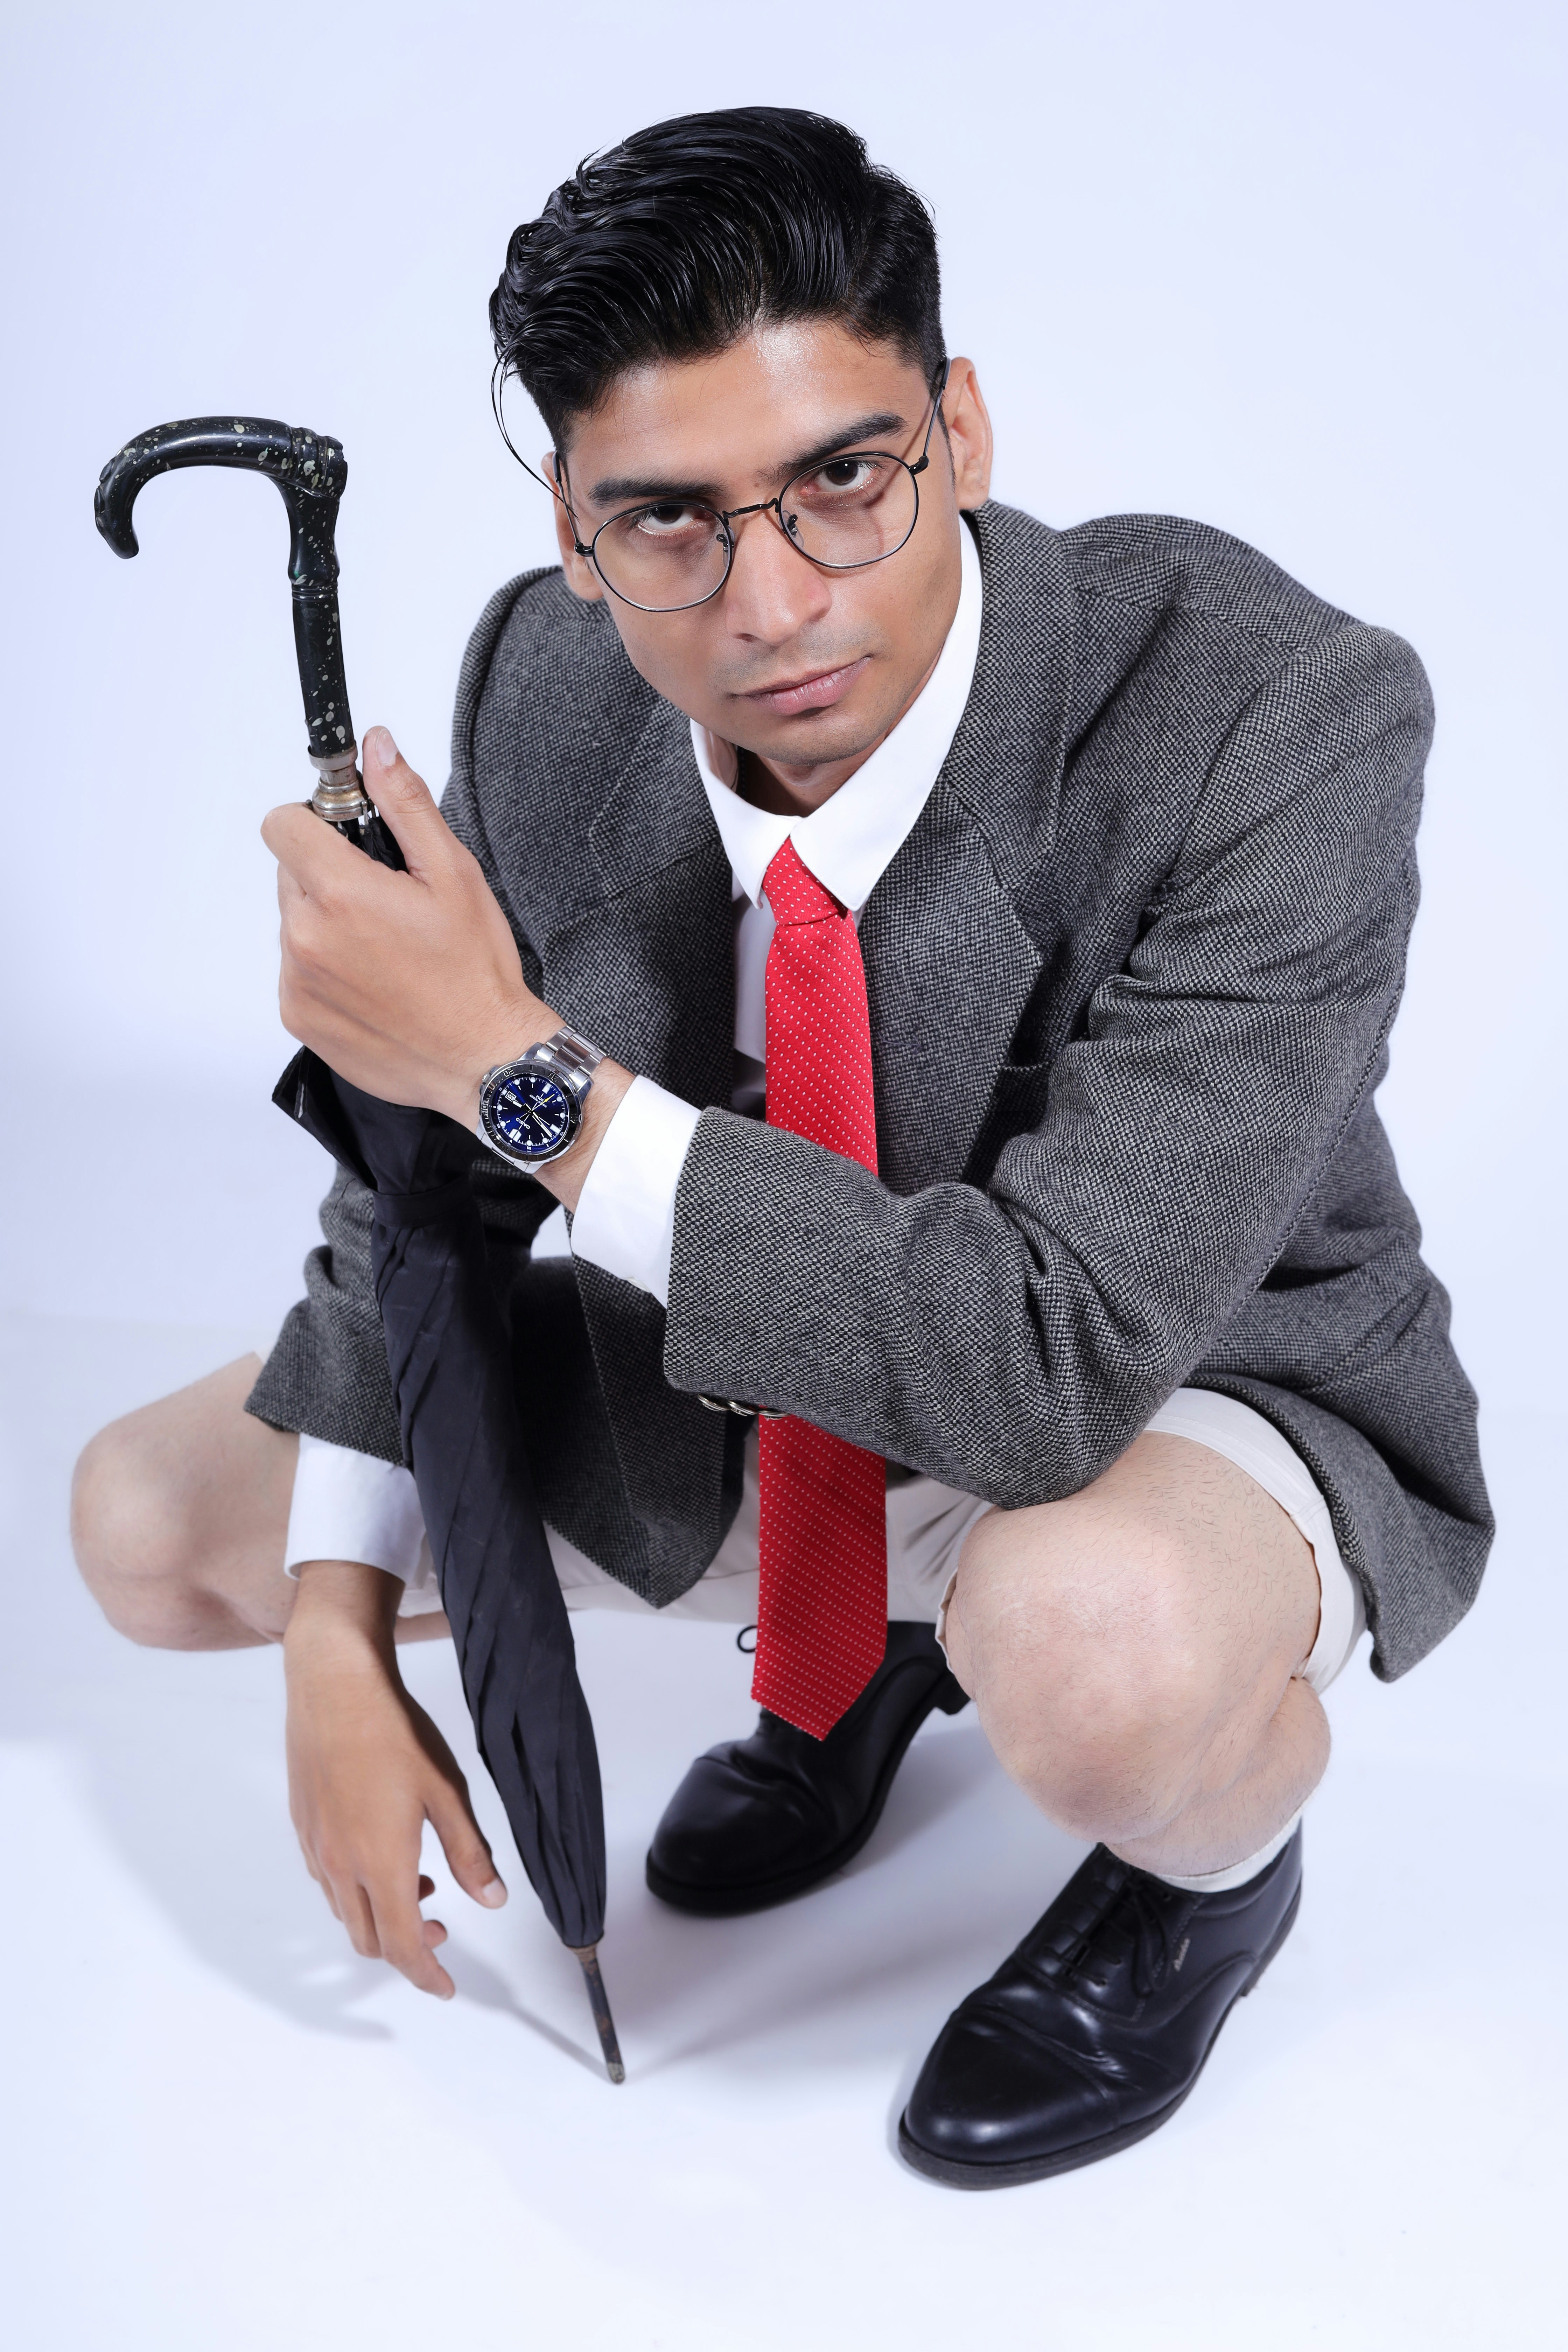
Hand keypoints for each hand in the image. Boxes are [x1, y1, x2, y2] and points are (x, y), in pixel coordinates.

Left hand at [262, 726, 547, 1127]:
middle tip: (388, 905)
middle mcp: (307, 937)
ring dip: (330, 924)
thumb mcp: (453, 874)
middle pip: (291, 874)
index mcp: (341, 892)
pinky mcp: (298, 1017)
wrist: (481, 1060)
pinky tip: (376, 984)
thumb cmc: (475, 972)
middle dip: (331, 877)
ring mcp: (297, 981)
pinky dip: (328, 970)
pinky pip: (298, 971)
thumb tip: (376, 748)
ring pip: (296, 923)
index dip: (316, 822)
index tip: (350, 839)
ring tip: (387, 951)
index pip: (282, 824)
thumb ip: (405, 804)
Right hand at [283, 1559, 506, 1997]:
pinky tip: (380, 1854)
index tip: (447, 1987)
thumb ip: (471, 1852)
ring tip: (419, 1882)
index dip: (427, 1975)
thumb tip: (492, 1900)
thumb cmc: (395, 1733)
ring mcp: (315, 1846)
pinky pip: (327, 1879)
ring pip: (345, 1911)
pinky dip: (356, 1888)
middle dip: (407, 1949)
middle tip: (442, 1930)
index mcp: (381, 1863)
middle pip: (369, 1939)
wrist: (335, 1686)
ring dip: (381, 1916)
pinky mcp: (303, 1825)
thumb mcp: (448, 1792)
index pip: (403, 1946)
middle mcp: (340, 1865)